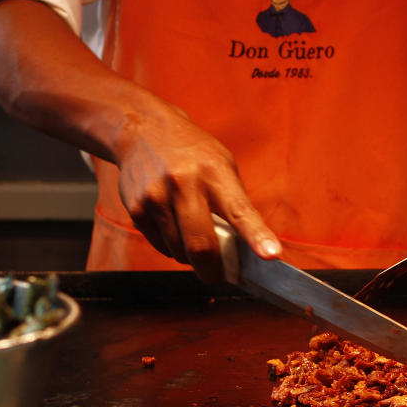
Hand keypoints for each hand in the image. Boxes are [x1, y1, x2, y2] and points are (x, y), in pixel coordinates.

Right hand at [115, 89, 280, 283]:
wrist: (142, 131)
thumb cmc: (192, 154)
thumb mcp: (221, 165)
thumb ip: (233, 203)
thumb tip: (244, 249)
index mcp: (215, 172)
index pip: (240, 212)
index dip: (257, 236)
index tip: (271, 256)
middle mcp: (184, 184)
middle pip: (201, 244)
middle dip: (211, 269)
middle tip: (216, 275)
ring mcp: (156, 197)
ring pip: (178, 251)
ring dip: (189, 256)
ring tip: (190, 234)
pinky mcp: (136, 209)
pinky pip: (159, 246)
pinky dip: (171, 247)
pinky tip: (171, 225)